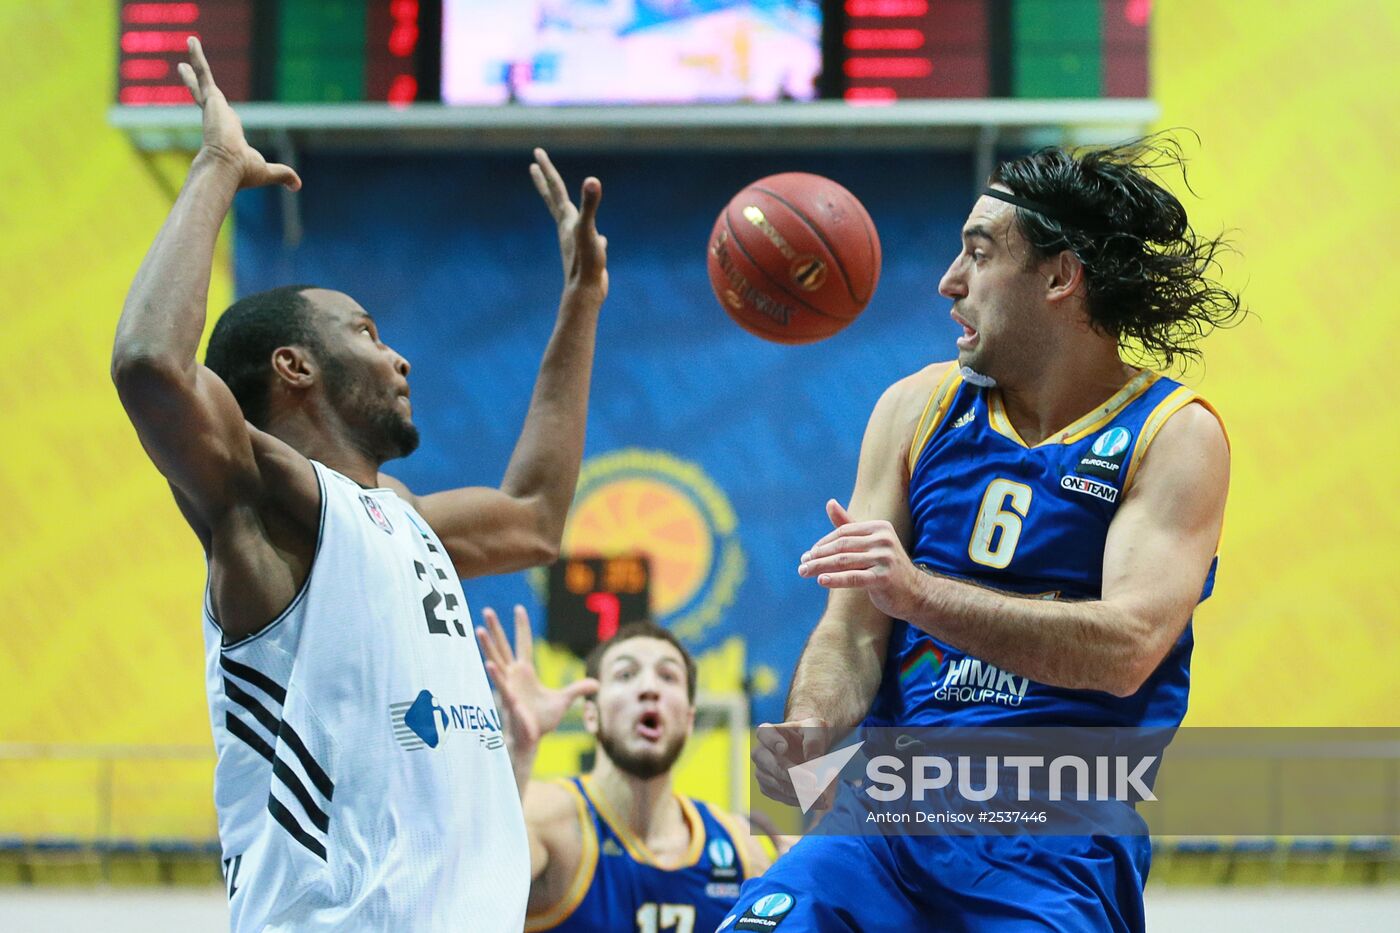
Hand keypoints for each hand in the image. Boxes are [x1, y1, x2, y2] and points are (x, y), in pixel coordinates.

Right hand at [178, 37, 299, 190]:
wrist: (226, 167)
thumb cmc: (243, 172)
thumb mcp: (266, 170)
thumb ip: (283, 174)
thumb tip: (298, 186)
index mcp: (227, 132)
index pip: (222, 116)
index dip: (219, 109)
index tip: (214, 102)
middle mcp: (217, 116)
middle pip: (205, 95)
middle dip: (197, 83)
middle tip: (185, 70)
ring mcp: (212, 106)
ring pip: (202, 79)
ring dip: (196, 61)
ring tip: (191, 42)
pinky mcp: (211, 98)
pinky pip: (204, 72)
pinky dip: (198, 56)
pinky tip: (193, 40)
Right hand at [476, 605, 598, 748]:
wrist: (531, 741)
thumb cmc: (541, 721)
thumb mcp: (564, 700)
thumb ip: (578, 689)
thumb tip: (597, 683)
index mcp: (525, 672)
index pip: (523, 644)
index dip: (521, 627)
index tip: (519, 608)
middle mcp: (514, 676)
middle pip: (503, 647)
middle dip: (496, 629)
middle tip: (487, 610)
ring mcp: (509, 686)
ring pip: (496, 661)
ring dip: (488, 646)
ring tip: (479, 630)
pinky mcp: (509, 701)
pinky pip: (500, 685)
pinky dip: (495, 675)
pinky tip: (488, 664)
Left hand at [530, 148, 606, 296]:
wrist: (584, 292)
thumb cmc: (585, 262)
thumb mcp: (588, 229)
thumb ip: (590, 204)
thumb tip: (592, 180)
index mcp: (567, 219)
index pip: (555, 188)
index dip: (547, 168)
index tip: (537, 151)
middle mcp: (567, 228)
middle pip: (554, 200)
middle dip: (545, 182)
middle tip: (534, 166)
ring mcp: (577, 242)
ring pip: (571, 219)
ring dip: (567, 207)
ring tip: (566, 202)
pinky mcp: (588, 255)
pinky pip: (592, 240)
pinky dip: (597, 236)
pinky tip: (603, 239)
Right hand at [752, 717, 831, 807]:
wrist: (810, 748)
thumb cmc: (810, 733)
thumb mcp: (816, 729)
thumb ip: (814, 740)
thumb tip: (812, 760)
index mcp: (767, 732)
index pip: (764, 734)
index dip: (772, 742)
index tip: (784, 748)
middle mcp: (760, 753)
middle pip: (772, 765)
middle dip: (794, 776)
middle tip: (813, 781)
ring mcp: (762, 773)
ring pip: (779, 786)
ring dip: (801, 792)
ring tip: (822, 796)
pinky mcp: (770, 789)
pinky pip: (783, 798)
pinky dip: (802, 801)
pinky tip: (819, 801)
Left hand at [797, 499, 925, 620]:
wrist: (915, 592)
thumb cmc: (887, 567)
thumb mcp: (870, 543)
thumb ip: (849, 525)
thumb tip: (829, 502)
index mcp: (879, 528)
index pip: (843, 532)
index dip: (823, 543)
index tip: (808, 554)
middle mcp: (883, 540)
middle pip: (842, 546)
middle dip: (818, 555)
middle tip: (802, 564)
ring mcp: (885, 558)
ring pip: (844, 561)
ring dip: (820, 566)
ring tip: (804, 571)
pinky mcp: (884, 578)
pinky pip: (854, 577)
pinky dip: (835, 578)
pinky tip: (821, 580)